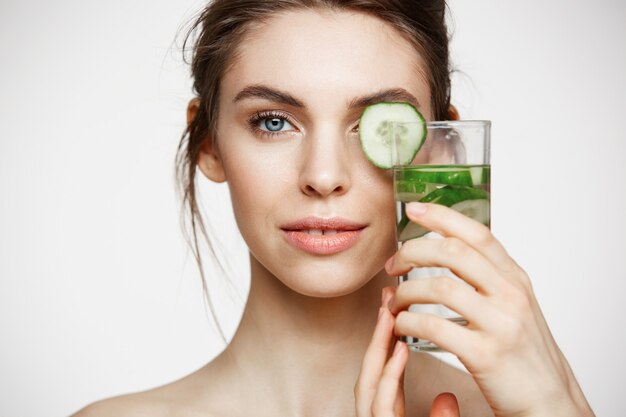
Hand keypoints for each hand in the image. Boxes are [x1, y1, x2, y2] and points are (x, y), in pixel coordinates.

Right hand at [354, 287, 460, 416]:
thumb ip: (440, 415)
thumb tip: (446, 397)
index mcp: (390, 414)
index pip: (385, 371)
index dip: (388, 339)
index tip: (395, 311)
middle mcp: (377, 415)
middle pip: (372, 368)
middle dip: (379, 332)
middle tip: (388, 298)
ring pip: (368, 382)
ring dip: (378, 346)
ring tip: (389, 315)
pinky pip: (381, 404)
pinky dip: (389, 376)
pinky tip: (400, 351)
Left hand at [385, 202, 593, 416]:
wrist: (548, 399)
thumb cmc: (524, 352)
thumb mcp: (514, 304)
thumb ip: (488, 277)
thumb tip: (448, 249)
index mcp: (515, 279)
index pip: (477, 234)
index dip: (443, 217)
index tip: (414, 210)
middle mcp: (511, 295)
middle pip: (454, 253)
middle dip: (413, 252)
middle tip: (393, 264)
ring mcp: (500, 323)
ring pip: (440, 288)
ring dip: (407, 291)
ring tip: (395, 301)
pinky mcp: (485, 354)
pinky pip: (434, 327)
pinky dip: (408, 323)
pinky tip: (401, 326)